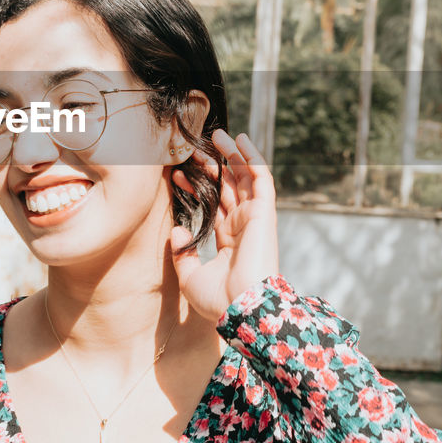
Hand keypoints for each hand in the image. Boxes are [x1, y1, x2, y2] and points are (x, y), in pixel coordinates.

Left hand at [169, 128, 280, 321]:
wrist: (243, 308)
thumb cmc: (219, 301)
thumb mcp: (191, 278)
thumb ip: (183, 253)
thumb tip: (176, 229)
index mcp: (229, 241)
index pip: (214, 206)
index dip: (197, 188)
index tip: (176, 175)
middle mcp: (243, 226)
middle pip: (229, 187)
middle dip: (213, 166)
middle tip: (194, 148)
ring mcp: (255, 217)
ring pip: (245, 178)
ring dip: (233, 155)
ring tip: (217, 134)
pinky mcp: (264, 212)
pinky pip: (260, 178)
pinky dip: (252, 157)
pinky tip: (240, 139)